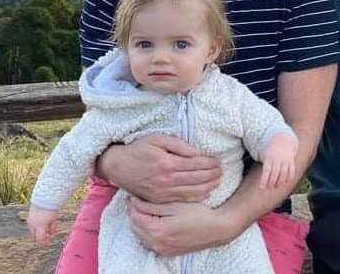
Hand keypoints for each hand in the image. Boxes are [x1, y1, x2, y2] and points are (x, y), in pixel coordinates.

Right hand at [27, 206, 57, 246]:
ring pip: (32, 231)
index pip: (40, 239)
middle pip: (35, 235)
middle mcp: (33, 225)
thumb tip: (51, 234)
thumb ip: (52, 227)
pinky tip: (40, 224)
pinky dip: (35, 227)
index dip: (43, 243)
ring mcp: (30, 221)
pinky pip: (31, 225)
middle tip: (46, 237)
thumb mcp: (54, 219)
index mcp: (40, 226)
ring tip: (44, 229)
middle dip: (40, 237)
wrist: (44, 198)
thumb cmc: (51, 209)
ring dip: (37, 232)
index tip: (46, 245)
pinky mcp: (28, 217)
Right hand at [97, 133, 221, 202]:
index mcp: (168, 163)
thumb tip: (197, 153)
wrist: (118, 166)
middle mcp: (166, 180)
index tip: (218, 161)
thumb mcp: (158, 139)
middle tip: (222, 170)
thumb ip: (179, 145)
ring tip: (218, 180)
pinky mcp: (160, 199)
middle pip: (198, 179)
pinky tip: (205, 192)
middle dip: (213, 175)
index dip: (210, 163)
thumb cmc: (139, 149)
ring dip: (209, 187)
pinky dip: (197, 197)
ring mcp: (163, 192)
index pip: (197, 165)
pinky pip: (183, 200)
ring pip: (193, 192)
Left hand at [127, 196, 228, 255]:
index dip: (133, 204)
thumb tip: (135, 202)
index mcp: (157, 230)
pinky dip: (147, 231)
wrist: (216, 229)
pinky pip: (149, 241)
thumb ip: (152, 205)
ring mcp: (161, 249)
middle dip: (134, 213)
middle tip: (138, 201)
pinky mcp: (167, 252)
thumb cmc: (198, 214)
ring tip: (146, 210)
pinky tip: (155, 222)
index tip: (135, 194)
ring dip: (140, 222)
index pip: (135, 216)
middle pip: (134, 226)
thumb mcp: (174, 206)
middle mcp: (156, 243)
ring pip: (140, 235)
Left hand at [259, 133, 296, 188]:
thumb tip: (262, 183)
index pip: (267, 171)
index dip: (264, 180)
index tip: (262, 187)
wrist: (282, 140)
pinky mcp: (291, 161)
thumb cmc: (272, 151)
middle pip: (275, 174)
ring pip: (283, 174)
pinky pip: (291, 171)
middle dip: (272, 182)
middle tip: (270, 187)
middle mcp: (278, 159)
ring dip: (280, 182)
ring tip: (276, 186)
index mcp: (269, 158)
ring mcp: (285, 160)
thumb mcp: (266, 156)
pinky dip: (289, 178)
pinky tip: (286, 183)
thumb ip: (266, 168)